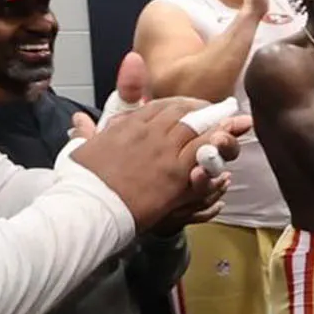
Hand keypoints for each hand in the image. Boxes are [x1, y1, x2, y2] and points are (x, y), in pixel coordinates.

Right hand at [69, 100, 249, 232]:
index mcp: (126, 126)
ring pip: (199, 128)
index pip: (160, 106)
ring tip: (235, 122)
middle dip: (204, 109)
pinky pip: (204, 151)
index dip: (180, 104)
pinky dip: (218, 143)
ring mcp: (164, 152)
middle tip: (220, 110)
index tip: (191, 107)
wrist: (86, 209)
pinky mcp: (176, 173)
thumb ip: (84, 132)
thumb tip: (78, 118)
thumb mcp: (78, 151)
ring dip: (218, 123)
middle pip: (184, 112)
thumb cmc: (78, 185)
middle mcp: (149, 133)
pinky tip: (228, 142)